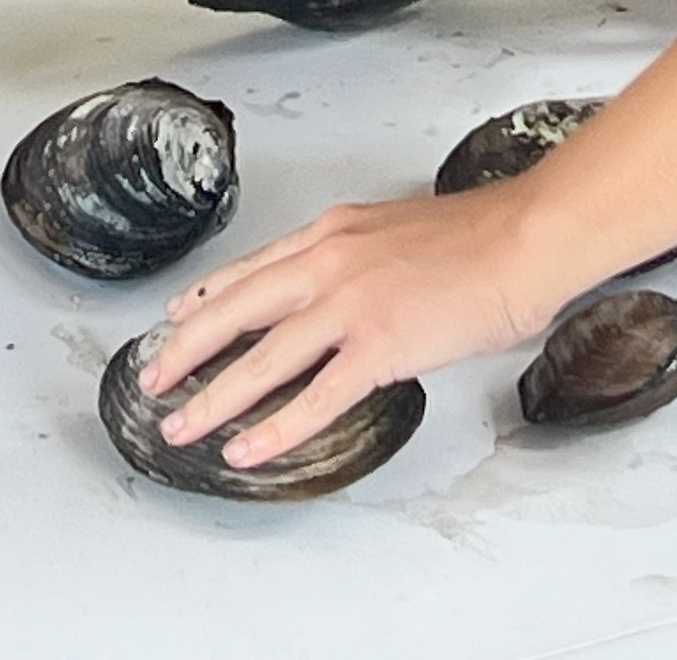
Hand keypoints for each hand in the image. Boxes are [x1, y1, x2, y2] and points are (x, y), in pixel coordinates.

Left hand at [133, 183, 572, 472]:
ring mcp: (351, 305)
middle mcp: (329, 262)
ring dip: (213, 397)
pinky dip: (274, 427)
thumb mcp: (395, 228)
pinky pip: (315, 397)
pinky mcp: (379, 346)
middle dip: (184, 349)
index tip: (176, 317)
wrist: (523, 239)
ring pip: (261, 358)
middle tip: (153, 379)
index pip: (251, 268)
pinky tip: (248, 447)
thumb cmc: (477, 237)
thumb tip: (343, 287)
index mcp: (332, 233)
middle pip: (235, 309)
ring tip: (182, 426)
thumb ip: (357, 256)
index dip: (205, 297)